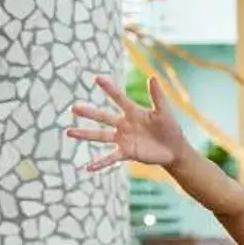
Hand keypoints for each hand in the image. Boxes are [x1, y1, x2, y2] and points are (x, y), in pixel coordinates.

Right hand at [68, 74, 186, 171]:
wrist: (174, 149)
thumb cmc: (170, 128)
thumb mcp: (164, 112)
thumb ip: (157, 96)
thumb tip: (152, 77)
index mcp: (133, 112)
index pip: (119, 99)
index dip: (109, 89)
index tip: (97, 78)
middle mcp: (124, 124)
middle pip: (103, 117)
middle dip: (89, 113)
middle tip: (73, 108)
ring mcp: (123, 139)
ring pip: (101, 136)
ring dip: (85, 135)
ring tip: (69, 132)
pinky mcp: (126, 152)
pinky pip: (110, 157)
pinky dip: (100, 162)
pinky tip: (88, 167)